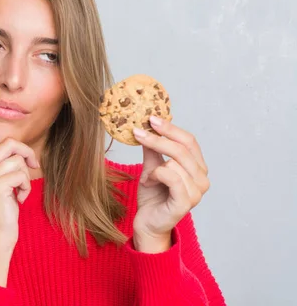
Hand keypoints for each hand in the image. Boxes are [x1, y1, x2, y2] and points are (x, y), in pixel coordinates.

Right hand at [0, 95, 38, 252]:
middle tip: (32, 169)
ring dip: (27, 177)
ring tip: (18, 193)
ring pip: (18, 160)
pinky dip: (26, 187)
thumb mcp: (5, 183)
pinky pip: (21, 173)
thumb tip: (23, 153)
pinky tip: (18, 200)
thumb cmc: (4, 209)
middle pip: (9, 143)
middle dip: (27, 155)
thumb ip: (7, 165)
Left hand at [131, 115, 209, 252]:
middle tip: (138, 132)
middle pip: (181, 148)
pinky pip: (170, 176)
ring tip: (148, 179)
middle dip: (157, 138)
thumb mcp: (151, 167)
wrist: (147, 223)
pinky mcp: (185, 202)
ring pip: (173, 162)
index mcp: (197, 167)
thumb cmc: (153, 196)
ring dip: (153, 168)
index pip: (189, 141)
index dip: (170, 128)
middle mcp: (202, 179)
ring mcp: (197, 192)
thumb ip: (152, 149)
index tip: (151, 118)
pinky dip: (155, 175)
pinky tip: (148, 182)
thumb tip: (146, 126)